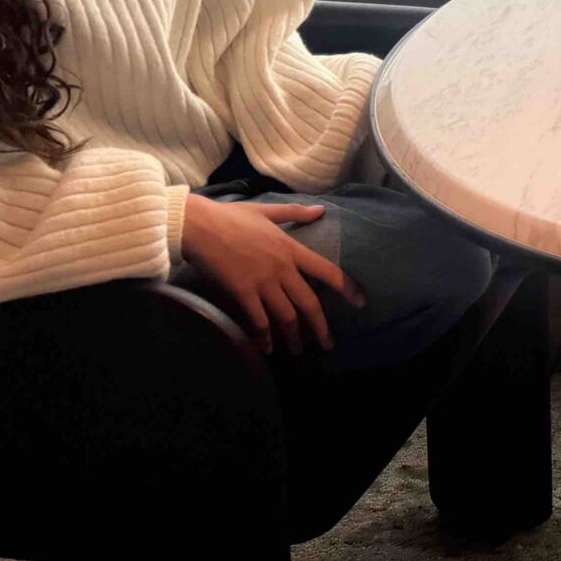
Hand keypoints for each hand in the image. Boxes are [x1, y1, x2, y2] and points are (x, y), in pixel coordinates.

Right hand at [179, 196, 366, 355]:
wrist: (200, 226)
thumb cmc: (231, 217)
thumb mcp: (267, 211)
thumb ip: (295, 214)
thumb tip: (320, 210)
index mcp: (290, 248)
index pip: (326, 270)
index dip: (346, 287)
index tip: (361, 302)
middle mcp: (281, 268)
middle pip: (308, 303)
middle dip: (320, 327)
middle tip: (327, 344)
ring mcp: (262, 282)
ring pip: (286, 316)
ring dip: (294, 337)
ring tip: (297, 350)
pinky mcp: (242, 293)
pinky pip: (259, 322)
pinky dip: (264, 338)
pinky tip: (267, 349)